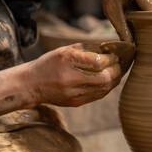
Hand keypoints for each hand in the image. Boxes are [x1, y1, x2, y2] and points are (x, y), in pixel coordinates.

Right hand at [0, 43, 120, 121]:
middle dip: (117, 71)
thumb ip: (88, 48)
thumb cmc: (50, 63)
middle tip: (120, 64)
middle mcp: (70, 79)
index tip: (115, 55)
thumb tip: (111, 48)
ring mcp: (72, 94)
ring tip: (117, 72)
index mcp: (67, 61)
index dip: (111, 59)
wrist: (31, 85)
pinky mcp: (75, 103)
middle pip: (105, 78)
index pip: (98, 62)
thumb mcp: (65, 50)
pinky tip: (109, 80)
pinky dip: (107, 87)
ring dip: (115, 80)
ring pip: (104, 89)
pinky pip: (98, 96)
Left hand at [85, 0, 151, 41]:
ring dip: (148, 16)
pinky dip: (148, 9)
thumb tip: (131, 48)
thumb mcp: (111, 9)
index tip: (144, 39)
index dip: (150, 28)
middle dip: (147, 23)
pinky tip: (138, 7)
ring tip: (133, 13)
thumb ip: (122, 29)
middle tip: (134, 28)